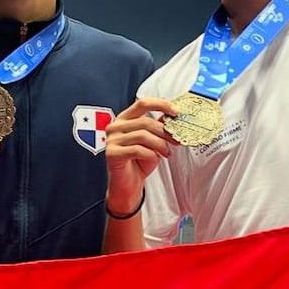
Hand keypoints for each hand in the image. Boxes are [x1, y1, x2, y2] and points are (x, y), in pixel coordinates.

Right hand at [104, 97, 178, 211]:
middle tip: (176, 140)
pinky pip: (137, 150)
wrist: (128, 184)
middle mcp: (116, 127)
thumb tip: (174, 116)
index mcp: (124, 119)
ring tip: (166, 152)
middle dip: (165, 132)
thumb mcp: (152, 141)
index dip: (161, 105)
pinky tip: (154, 159)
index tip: (176, 112)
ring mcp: (112, 140)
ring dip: (160, 145)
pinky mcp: (112, 153)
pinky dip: (150, 155)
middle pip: (146, 122)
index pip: (143, 103)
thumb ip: (159, 127)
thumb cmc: (139, 162)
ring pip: (142, 136)